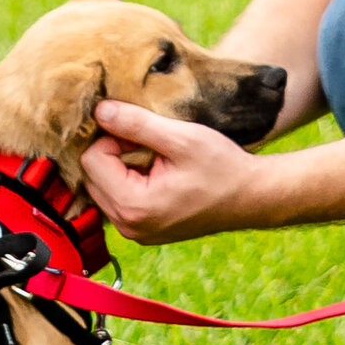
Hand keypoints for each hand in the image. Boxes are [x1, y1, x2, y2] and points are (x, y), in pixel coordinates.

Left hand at [79, 101, 261, 242]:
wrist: (253, 197)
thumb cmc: (223, 168)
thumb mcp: (182, 138)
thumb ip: (136, 124)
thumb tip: (100, 111)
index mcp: (134, 206)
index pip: (92, 160)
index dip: (113, 138)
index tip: (145, 136)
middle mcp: (129, 226)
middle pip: (92, 176)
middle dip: (114, 155)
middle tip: (151, 147)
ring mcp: (135, 233)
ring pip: (103, 188)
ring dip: (121, 169)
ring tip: (155, 162)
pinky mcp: (143, 232)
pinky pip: (118, 201)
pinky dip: (129, 183)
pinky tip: (157, 176)